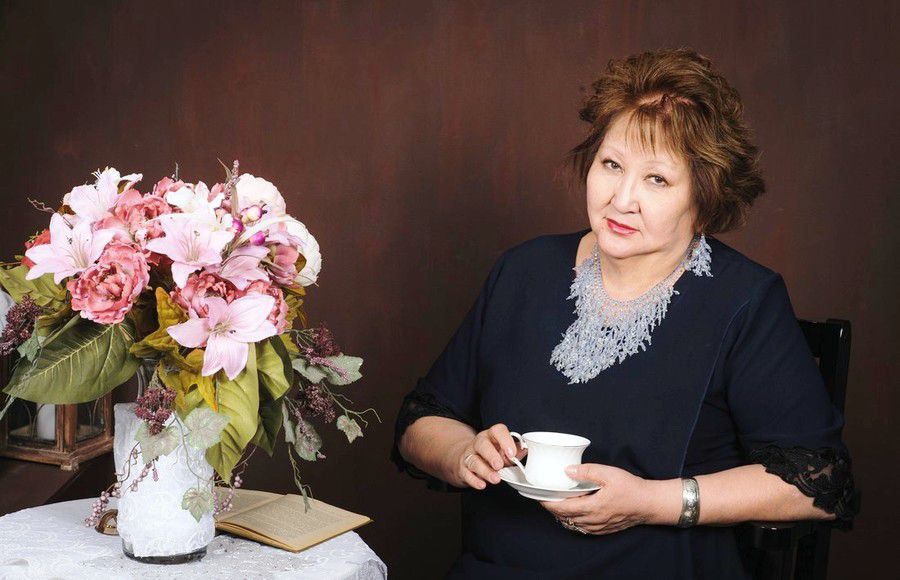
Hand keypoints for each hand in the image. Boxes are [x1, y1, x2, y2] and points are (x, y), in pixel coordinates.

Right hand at [452, 423, 526, 489]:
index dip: (505, 440)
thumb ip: (514, 451)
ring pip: (474, 461)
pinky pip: (466, 474)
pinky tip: (482, 484)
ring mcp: (469, 455)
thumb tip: (525, 450)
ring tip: (495, 478)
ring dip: (485, 471)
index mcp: (491, 435)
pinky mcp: (462, 469)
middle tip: (499, 465)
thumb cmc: (490, 453)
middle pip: (482, 444)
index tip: (512, 452)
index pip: (497, 431)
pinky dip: (474, 480)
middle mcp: (478, 443)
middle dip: (491, 455)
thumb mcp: (502, 450)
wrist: (467, 458)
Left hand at [540, 464, 656, 534]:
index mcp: (592, 507)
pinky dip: (574, 521)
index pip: (562, 508)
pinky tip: (574, 513)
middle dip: (553, 508)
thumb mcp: (609, 474)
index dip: (548, 503)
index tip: (539, 497)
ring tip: (557, 504)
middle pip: (565, 517)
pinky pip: (583, 528)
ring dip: (563, 515)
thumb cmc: (631, 488)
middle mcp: (592, 520)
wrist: (649, 504)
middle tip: (545, 498)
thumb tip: (568, 471)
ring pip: (573, 524)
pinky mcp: (604, 529)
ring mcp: (598, 527)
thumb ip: (587, 472)